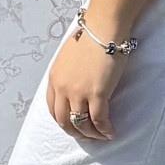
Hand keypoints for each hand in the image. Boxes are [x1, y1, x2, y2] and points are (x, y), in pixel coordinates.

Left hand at [46, 24, 127, 139]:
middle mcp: (62, 88)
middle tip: (87, 137)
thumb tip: (75, 84)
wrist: (103, 28)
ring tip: (101, 137)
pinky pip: (99, 120)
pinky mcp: (96, 93)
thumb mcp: (68, 57)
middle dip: (76, 133)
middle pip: (64, 121)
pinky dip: (105, 130)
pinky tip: (111, 132)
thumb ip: (67, 73)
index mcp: (54, 78)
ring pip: (82, 124)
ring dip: (92, 135)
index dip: (63, 122)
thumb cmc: (90, 37)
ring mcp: (78, 92)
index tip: (73, 126)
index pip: (53, 109)